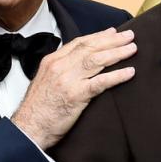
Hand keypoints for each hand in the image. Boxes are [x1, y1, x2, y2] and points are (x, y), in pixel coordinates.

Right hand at [12, 28, 135, 149]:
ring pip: (97, 60)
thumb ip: (60, 70)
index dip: (98, 36)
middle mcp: (60, 66)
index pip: (79, 42)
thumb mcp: (45, 81)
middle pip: (90, 47)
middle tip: (129, 36)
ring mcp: (68, 80)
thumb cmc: (38, 109)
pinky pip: (100, 82)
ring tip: (132, 49)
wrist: (28, 128)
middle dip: (112, 40)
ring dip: (118, 53)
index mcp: (52, 61)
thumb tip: (78, 64)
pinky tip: (129, 72)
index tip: (112, 32)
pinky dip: (117, 75)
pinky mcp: (76, 95)